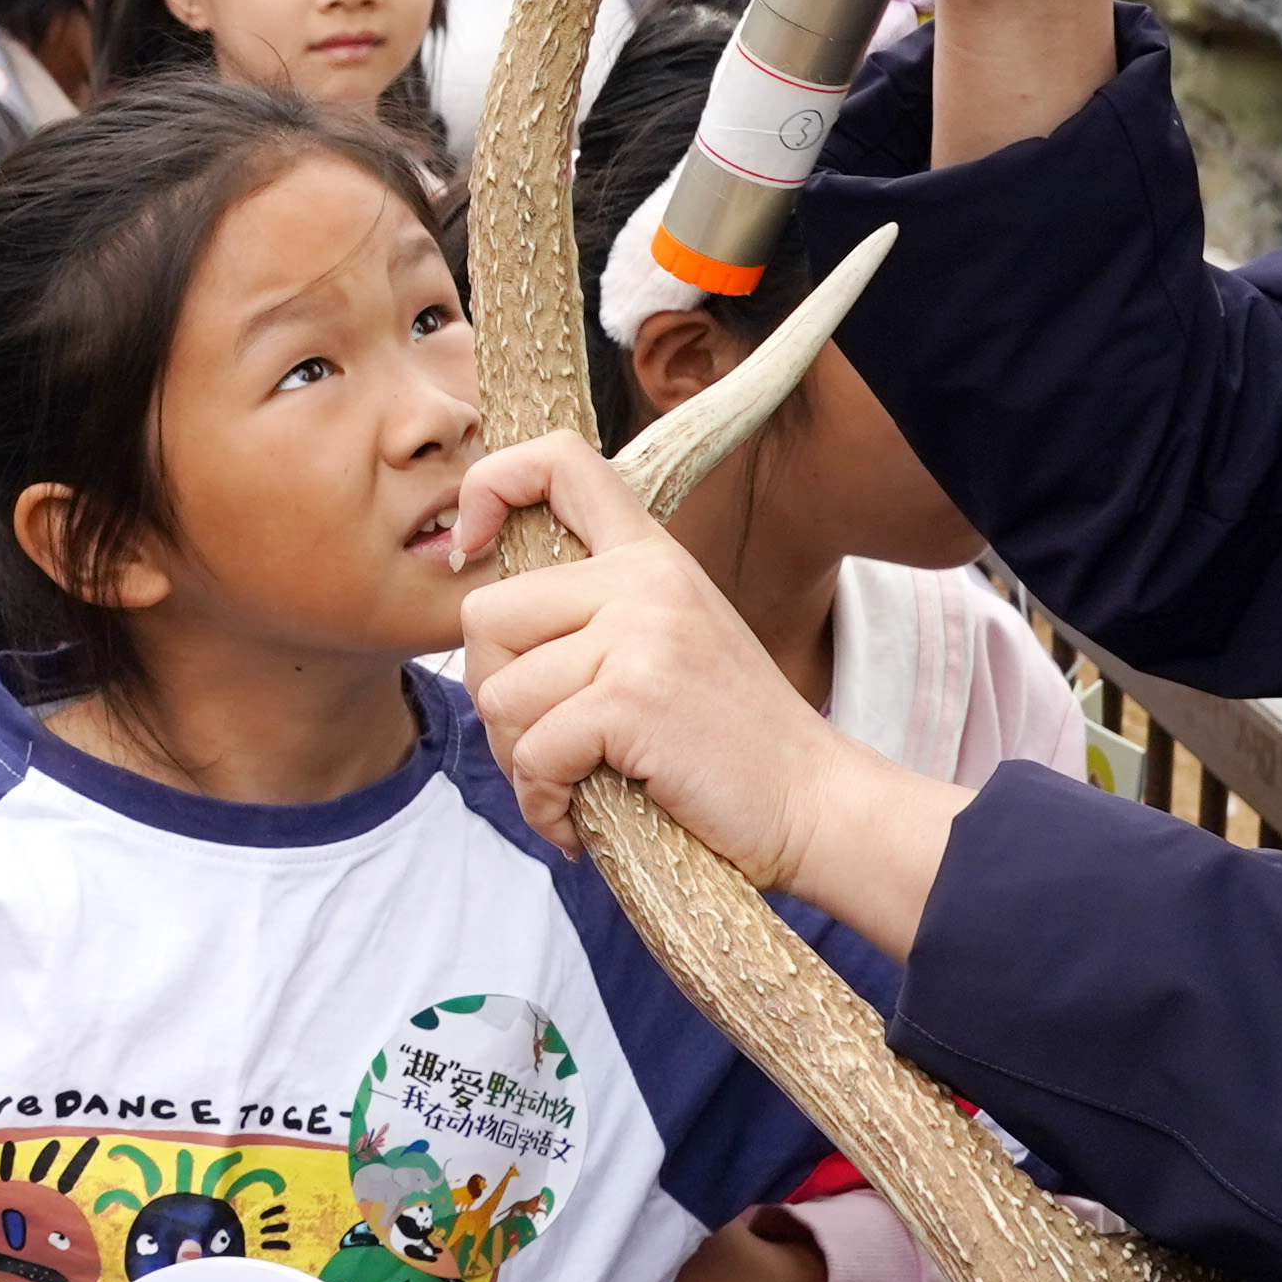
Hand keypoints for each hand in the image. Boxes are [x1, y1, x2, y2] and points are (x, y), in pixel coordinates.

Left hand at [451, 432, 964, 952]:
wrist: (811, 802)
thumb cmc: (726, 741)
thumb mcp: (669, 643)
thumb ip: (597, 615)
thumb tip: (483, 624)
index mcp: (650, 555)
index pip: (558, 461)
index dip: (488, 487)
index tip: (470, 550)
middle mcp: (644, 580)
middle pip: (485, 613)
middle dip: (493, 693)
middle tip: (542, 742)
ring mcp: (640, 634)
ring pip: (498, 694)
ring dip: (518, 760)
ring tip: (571, 783)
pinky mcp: (632, 698)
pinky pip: (533, 753)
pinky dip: (544, 803)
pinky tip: (577, 820)